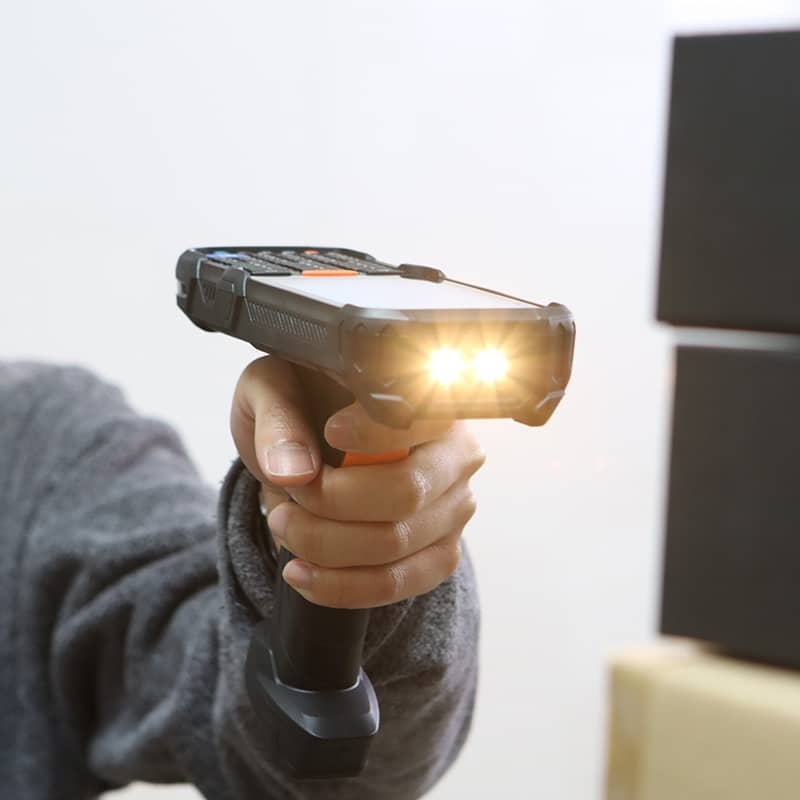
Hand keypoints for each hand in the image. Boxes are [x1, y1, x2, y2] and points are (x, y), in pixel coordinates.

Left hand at [231, 355, 484, 608]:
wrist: (307, 445)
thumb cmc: (300, 402)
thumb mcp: (274, 389)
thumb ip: (279, 420)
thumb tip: (291, 470)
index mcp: (429, 398)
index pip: (420, 419)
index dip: (374, 433)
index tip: (328, 434)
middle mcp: (457, 453)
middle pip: (407, 492)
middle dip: (331, 504)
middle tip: (288, 496)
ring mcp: (454, 507)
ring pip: (395, 544)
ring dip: (325, 545)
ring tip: (284, 524)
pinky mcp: (440, 553)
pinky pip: (395, 583)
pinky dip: (339, 587)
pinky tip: (299, 572)